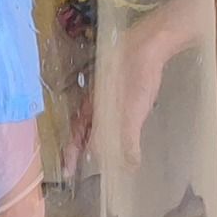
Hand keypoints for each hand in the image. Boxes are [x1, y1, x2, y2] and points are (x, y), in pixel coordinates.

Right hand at [65, 15, 178, 175]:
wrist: (148, 44)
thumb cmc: (135, 77)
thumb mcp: (132, 112)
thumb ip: (127, 140)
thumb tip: (128, 166)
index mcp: (91, 108)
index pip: (76, 136)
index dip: (72, 154)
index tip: (68, 172)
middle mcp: (94, 101)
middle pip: (82, 130)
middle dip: (80, 149)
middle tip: (80, 167)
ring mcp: (106, 93)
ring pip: (95, 120)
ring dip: (94, 138)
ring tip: (99, 153)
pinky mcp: (120, 87)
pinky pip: (109, 111)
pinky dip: (110, 124)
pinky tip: (119, 127)